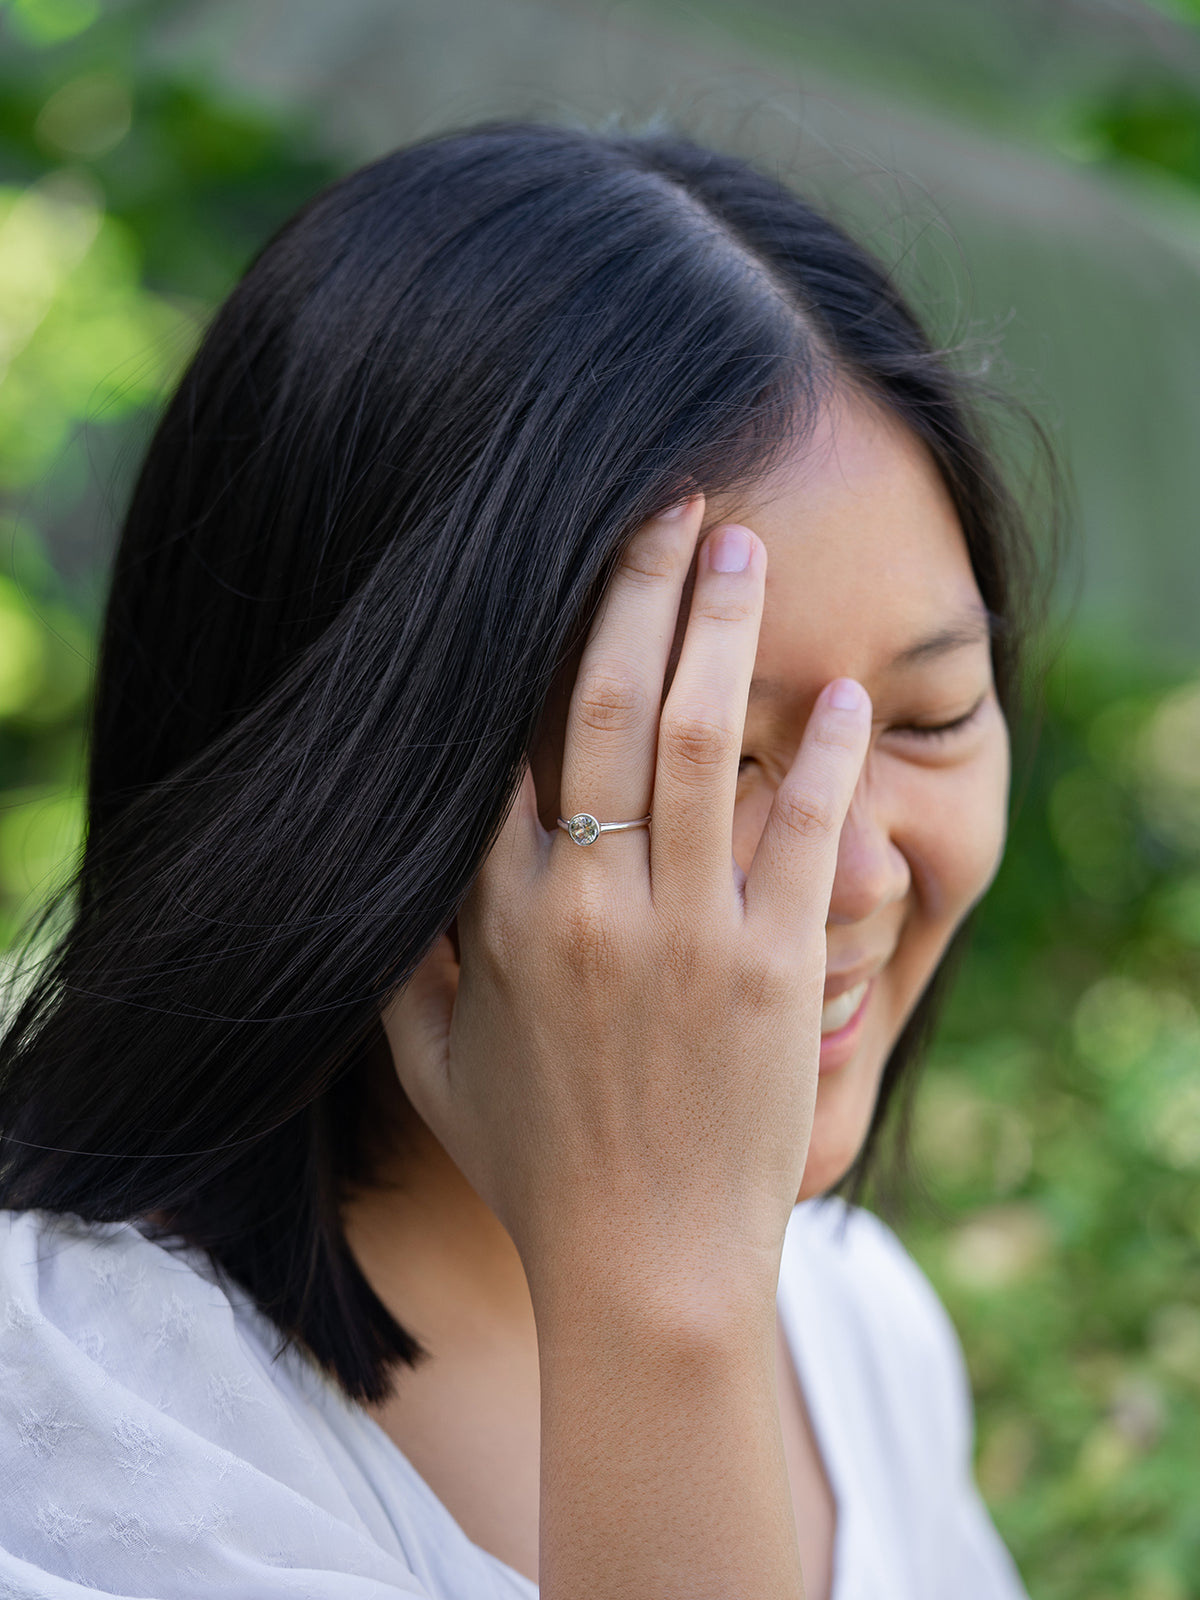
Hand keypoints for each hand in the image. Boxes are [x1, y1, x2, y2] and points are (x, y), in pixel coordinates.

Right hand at [382, 497, 870, 1310]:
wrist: (647, 1271)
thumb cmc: (537, 1169)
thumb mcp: (430, 1071)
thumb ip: (396, 968)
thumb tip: (379, 888)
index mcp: (495, 917)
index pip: (501, 740)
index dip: (526, 636)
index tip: (548, 560)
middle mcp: (586, 903)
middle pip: (602, 705)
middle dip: (635, 588)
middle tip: (670, 503)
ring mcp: (687, 932)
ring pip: (699, 741)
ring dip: (722, 628)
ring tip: (741, 545)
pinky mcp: (776, 968)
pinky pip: (802, 832)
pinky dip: (822, 752)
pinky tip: (837, 689)